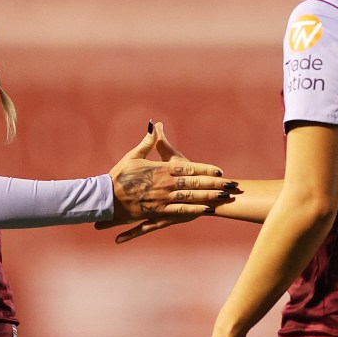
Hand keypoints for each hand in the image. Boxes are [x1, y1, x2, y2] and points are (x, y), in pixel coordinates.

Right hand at [106, 122, 234, 224]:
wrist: (107, 197)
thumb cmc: (119, 175)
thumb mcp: (133, 156)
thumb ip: (148, 142)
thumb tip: (156, 125)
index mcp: (161, 169)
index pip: (189, 168)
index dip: (206, 169)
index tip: (220, 170)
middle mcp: (165, 183)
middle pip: (194, 183)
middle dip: (214, 183)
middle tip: (230, 184)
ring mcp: (162, 198)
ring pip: (191, 198)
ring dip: (208, 196)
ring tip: (223, 196)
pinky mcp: (157, 211)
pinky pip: (179, 211)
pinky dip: (194, 210)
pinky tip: (206, 209)